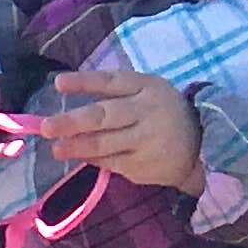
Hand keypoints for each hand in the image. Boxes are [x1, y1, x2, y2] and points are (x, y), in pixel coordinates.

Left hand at [41, 69, 203, 194]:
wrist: (201, 145)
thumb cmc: (163, 112)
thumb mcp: (148, 91)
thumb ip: (117, 90)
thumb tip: (68, 89)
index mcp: (146, 87)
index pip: (111, 81)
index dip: (84, 82)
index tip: (58, 84)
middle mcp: (146, 112)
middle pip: (104, 116)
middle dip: (72, 122)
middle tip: (45, 127)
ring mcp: (145, 141)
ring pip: (104, 144)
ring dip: (76, 146)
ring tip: (55, 148)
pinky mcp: (143, 165)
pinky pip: (110, 163)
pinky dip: (92, 159)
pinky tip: (79, 156)